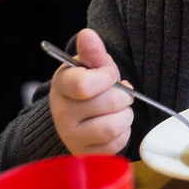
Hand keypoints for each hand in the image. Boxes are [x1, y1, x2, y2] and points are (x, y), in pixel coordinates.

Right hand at [49, 29, 133, 154]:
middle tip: (120, 93)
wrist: (76, 113)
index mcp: (62, 85)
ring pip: (113, 127)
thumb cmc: (87, 85)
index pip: (84, 85)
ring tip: (119, 109)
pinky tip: (115, 123)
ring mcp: (72, 136)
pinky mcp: (86, 153)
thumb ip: (92, 51)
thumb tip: (88, 34)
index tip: (109, 75)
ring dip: (125, 115)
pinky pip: (116, 144)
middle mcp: (62, 113)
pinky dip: (124, 132)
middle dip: (123, 95)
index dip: (106, 78)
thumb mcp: (89, 65)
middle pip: (107, 104)